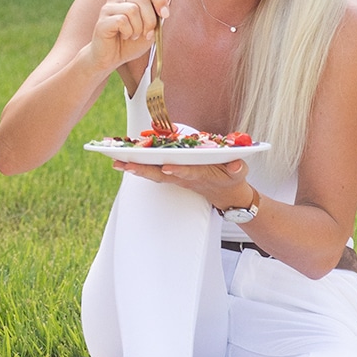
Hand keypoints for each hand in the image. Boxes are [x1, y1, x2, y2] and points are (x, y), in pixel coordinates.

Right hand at [86, 0, 169, 71]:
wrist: (111, 59)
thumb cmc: (130, 44)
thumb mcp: (150, 29)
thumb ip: (158, 13)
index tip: (165, 14)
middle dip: (150, 19)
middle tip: (147, 34)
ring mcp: (109, 8)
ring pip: (132, 9)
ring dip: (138, 28)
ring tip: (133, 36)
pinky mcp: (103, 20)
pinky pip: (122, 20)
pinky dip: (128, 32)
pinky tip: (124, 36)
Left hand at [112, 158, 253, 209]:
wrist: (226, 194)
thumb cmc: (232, 178)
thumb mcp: (239, 172)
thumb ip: (237, 168)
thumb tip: (236, 164)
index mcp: (201, 175)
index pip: (188, 173)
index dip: (178, 171)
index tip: (167, 168)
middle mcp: (184, 177)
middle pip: (161, 174)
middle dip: (144, 170)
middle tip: (125, 164)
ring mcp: (177, 178)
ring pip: (153, 174)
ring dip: (135, 168)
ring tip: (116, 162)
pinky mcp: (172, 176)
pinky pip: (152, 171)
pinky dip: (138, 167)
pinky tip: (123, 161)